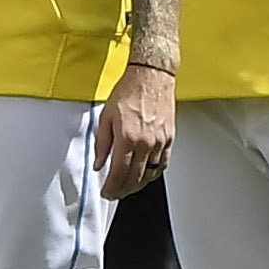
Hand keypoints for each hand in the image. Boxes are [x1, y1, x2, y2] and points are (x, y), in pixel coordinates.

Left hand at [95, 58, 174, 195]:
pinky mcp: (169, 139)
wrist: (152, 76)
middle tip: (115, 193)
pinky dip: (153, 173)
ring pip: (150, 173)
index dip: (112, 187)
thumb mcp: (106, 116)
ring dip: (137, 184)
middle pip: (134, 177)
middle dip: (123, 190)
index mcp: (127, 138)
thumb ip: (102, 144)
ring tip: (128, 186)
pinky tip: (145, 174)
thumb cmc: (129, 91)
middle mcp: (145, 143)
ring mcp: (160, 142)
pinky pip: (162, 163)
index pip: (119, 173)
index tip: (107, 192)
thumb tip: (99, 163)